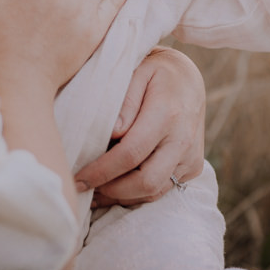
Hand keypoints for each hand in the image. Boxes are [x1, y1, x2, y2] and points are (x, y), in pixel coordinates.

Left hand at [74, 46, 205, 206]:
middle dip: (110, 191)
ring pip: (154, 192)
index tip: (77, 178)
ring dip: (121, 197)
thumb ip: (124, 102)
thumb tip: (112, 134)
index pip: (131, 153)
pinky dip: (136, 194)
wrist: (189, 79)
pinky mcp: (192, 168)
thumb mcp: (137, 73)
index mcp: (167, 114)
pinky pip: (162, 190)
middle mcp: (183, 140)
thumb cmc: (154, 73)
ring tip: (93, 192)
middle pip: (145, 182)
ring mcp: (191, 157)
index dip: (101, 171)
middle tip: (82, 188)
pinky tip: (113, 189)